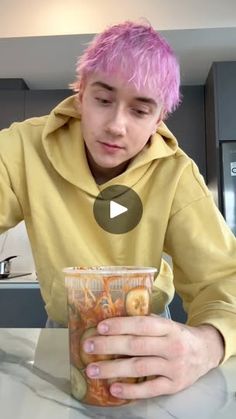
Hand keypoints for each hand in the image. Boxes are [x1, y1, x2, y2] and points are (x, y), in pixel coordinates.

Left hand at [83, 316, 223, 399]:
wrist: (206, 351)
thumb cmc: (177, 335)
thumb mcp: (166, 324)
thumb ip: (145, 323)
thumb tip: (112, 323)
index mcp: (168, 327)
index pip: (141, 325)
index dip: (120, 325)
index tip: (99, 327)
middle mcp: (171, 346)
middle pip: (136, 346)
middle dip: (109, 346)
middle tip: (88, 346)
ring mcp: (174, 367)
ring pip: (139, 368)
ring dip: (113, 369)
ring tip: (92, 370)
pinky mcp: (174, 385)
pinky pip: (150, 389)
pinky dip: (131, 391)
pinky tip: (113, 388)